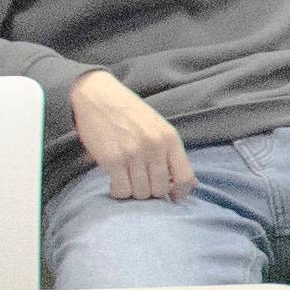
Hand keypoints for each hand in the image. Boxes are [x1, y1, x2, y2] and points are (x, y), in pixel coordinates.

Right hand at [72, 69, 189, 199]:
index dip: (179, 192)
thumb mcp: (158, 127)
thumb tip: (191, 184)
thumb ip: (172, 153)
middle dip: (151, 190)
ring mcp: (134, 153)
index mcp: (170, 138)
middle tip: (141, 182)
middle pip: (160, 189)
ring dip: (134, 191)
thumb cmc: (130, 114)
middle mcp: (154, 146)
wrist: (98, 96)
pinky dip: (118, 191)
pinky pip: (121, 190)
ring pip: (141, 193)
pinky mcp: (112, 159)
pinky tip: (115, 181)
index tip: (171, 194)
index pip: (185, 177)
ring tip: (127, 178)